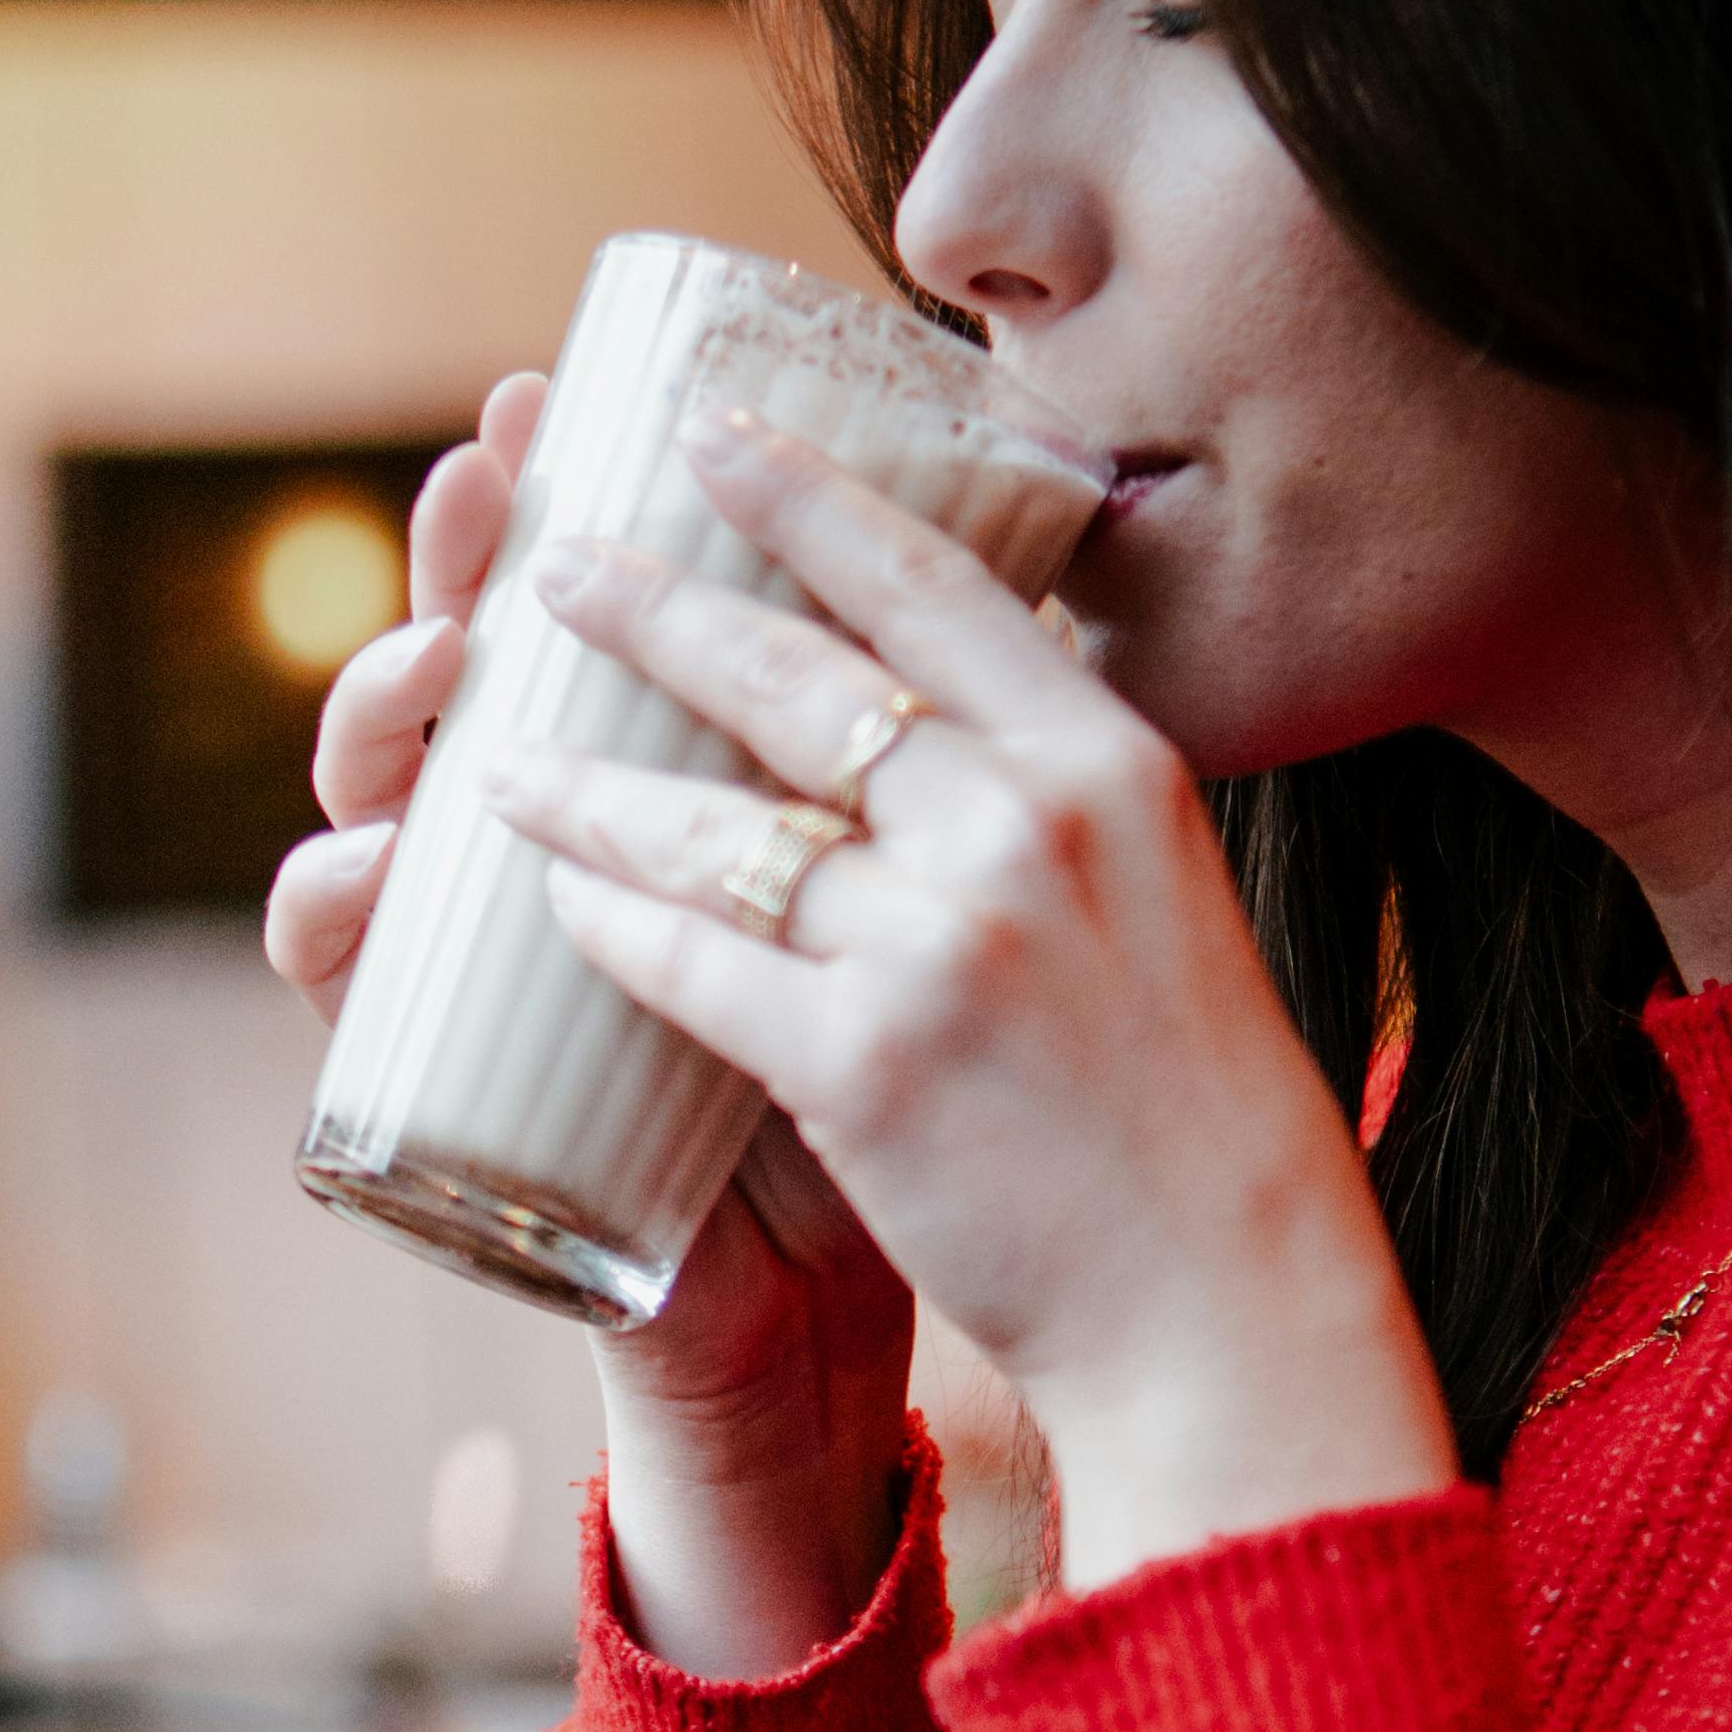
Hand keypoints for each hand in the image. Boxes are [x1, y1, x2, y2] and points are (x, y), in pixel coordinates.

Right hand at [265, 378, 916, 1675]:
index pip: (595, 609)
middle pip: (474, 660)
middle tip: (485, 477)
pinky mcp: (446, 1072)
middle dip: (467, 557)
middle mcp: (555, 846)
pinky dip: (341, 915)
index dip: (566, 493)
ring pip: (386, 794)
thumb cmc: (903, 1109)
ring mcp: (486, 955)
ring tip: (429, 660)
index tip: (566, 385)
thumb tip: (1022, 581)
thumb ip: (919, 781)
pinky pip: (357, 982)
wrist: (851, 1329)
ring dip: (387, 714)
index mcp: (667, 787)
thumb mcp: (923, 917)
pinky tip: (353, 866)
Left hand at [488, 402, 1457, 1594]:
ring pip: (716, 828)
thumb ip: (1052, 790)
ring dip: (590, 787)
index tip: (707, 432)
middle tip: (555, 567)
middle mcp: (1025, 826)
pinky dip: (617, 925)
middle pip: (796, 678)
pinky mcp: (869, 1065)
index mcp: (1107, 762)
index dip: (804, 500)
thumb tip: (936, 698)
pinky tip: (558, 898)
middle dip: (653, 612)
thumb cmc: (1192, 1105)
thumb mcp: (1161, 889)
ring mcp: (943, 942)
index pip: (930, 585)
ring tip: (503, 758)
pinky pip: (698, 965)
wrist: (1228, 1299)